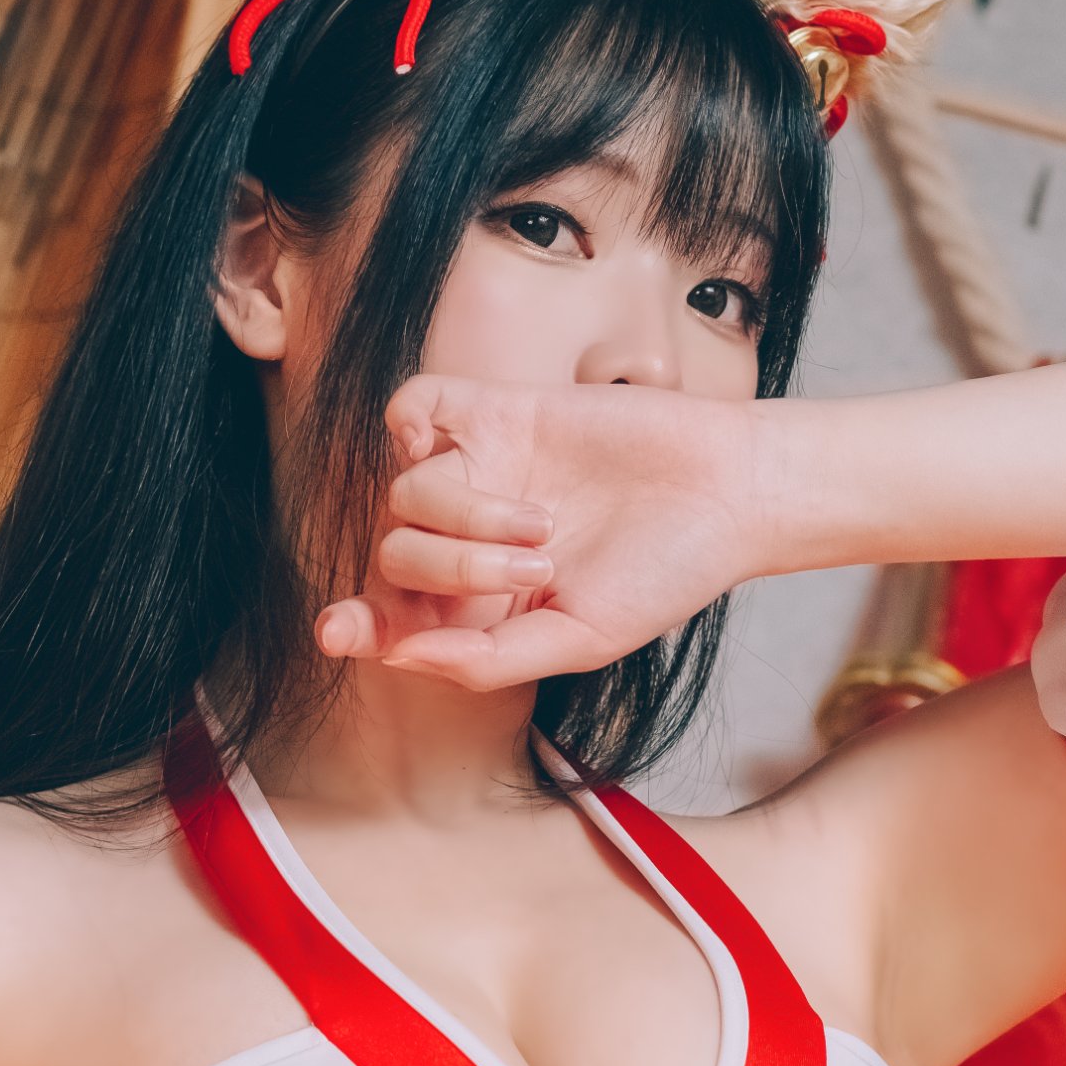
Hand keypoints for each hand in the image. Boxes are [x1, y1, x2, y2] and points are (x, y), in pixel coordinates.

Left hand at [314, 379, 762, 687]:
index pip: (393, 615)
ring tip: (545, 527)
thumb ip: (488, 660)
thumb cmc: (664, 574)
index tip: (339, 631)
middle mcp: (469, 539)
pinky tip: (447, 444)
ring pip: (405, 492)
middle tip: (537, 570)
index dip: (358, 624)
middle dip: (452, 571)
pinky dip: (412, 421)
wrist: (726, 494)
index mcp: (482, 604)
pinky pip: (413, 406)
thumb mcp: (580, 639)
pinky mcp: (499, 412)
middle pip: (394, 555)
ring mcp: (481, 473)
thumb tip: (401, 657)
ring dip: (467, 518)